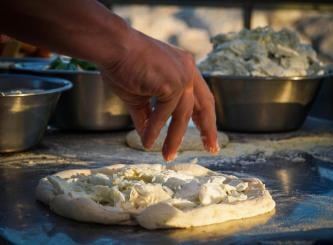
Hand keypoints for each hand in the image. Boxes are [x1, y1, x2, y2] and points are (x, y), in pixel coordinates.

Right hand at [101, 29, 218, 160]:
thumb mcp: (139, 95)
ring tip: (167, 156)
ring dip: (174, 138)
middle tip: (212, 148)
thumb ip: (147, 115)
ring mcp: (183, 76)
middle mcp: (188, 71)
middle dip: (208, 129)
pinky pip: (164, 113)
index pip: (200, 96)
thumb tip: (147, 136)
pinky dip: (155, 129)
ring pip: (182, 115)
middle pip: (204, 105)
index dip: (203, 116)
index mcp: (184, 69)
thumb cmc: (123, 66)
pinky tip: (147, 142)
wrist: (113, 47)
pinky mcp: (173, 84)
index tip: (206, 133)